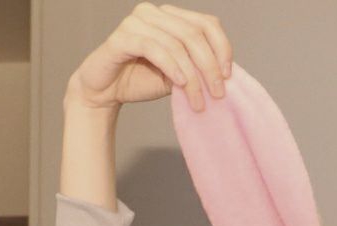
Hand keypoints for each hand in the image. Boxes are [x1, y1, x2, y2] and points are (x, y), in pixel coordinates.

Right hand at [67, 2, 232, 113]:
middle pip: (194, 34)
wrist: (108, 90)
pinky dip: (171, 67)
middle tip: (218, 94)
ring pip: (177, 44)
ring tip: (198, 101)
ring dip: (192, 77)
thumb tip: (224, 75)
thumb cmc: (143, 79)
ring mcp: (135, 22)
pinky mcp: (121, 37)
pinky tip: (180, 84)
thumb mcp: (179, 75)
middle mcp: (153, 13)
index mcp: (171, 18)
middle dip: (210, 67)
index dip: (222, 48)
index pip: (207, 23)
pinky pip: (154, 48)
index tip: (228, 76)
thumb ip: (197, 68)